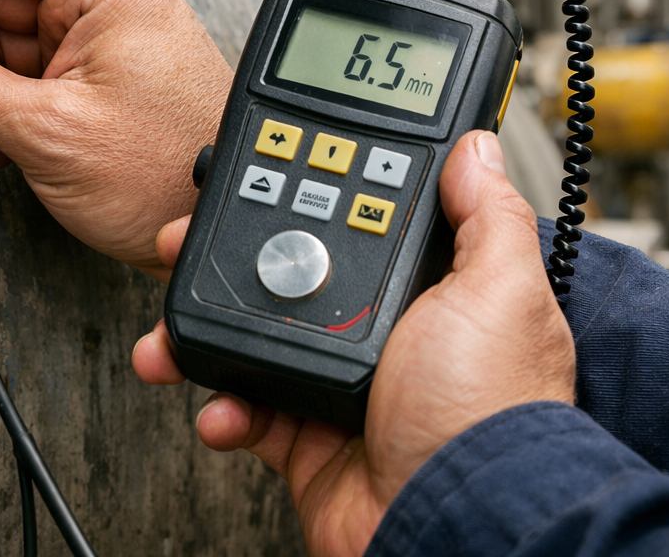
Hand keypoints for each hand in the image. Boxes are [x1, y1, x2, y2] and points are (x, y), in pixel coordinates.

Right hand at [132, 131, 575, 556]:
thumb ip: (485, 216)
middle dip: (229, 258)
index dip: (305, 197)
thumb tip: (475, 148)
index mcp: (429, 293)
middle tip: (182, 243)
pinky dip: (222, 406)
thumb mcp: (499, 292)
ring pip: (254, 339)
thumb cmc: (488, 413)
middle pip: (290, 274)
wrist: (456, 520)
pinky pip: (247, 409)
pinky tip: (220, 404)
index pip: (356, 224)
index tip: (256, 180)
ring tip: (170, 332)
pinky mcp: (307, 440)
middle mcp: (385, 336)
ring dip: (200, 333)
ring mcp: (341, 386)